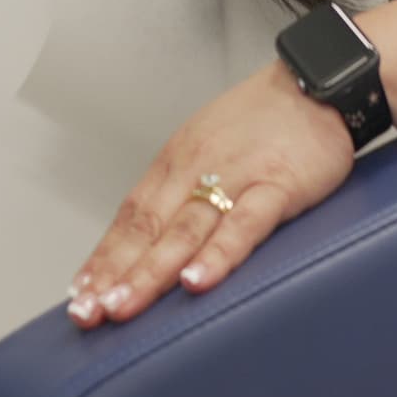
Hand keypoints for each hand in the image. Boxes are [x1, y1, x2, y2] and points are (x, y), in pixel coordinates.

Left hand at [64, 62, 353, 328]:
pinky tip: (196, 282)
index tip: (80, 295)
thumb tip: (151, 241)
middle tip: (86, 313)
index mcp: (176, 164)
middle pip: (146, 229)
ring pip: (184, 231)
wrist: (316, 83)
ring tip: (124, 305)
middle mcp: (195, 170)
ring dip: (150, 271)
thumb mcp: (209, 148)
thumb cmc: (264, 123)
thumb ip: (183, 193)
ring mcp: (235, 178)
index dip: (103, 259)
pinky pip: (244, 225)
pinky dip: (217, 255)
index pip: (130, 218)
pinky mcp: (277, 186)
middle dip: (114, 274)